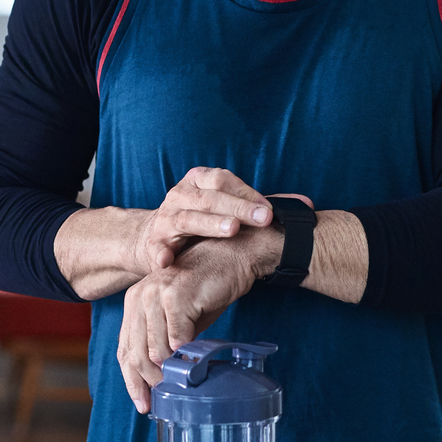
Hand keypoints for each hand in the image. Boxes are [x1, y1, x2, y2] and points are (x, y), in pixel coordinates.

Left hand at [117, 234, 281, 411]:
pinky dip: (185, 354)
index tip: (143, 404)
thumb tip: (163, 378)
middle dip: (149, 382)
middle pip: (135, 353)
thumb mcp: (180, 317)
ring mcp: (156, 295)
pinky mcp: (176, 296)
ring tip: (183, 382)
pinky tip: (193, 363)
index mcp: (135, 302)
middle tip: (164, 399)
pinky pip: (177, 338)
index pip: (125, 348)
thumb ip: (166, 341)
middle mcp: (139, 297)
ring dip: (169, 371)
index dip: (131, 380)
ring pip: (155, 349)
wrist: (231, 256)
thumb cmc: (207, 287)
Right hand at [130, 167, 272, 273]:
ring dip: (211, 224)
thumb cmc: (198, 217)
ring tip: (232, 229)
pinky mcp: (154, 243)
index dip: (247, 194)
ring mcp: (166, 219)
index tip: (268, 209)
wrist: (156, 234)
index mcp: (196, 181)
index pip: (222, 180)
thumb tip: (286, 210)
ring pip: (189, 219)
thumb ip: (246, 203)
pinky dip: (161, 253)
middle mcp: (179, 196)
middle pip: (210, 199)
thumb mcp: (219, 203)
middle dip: (239, 208)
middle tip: (262, 219)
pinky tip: (167, 260)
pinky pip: (157, 248)